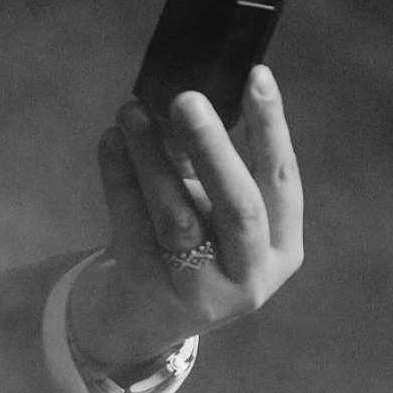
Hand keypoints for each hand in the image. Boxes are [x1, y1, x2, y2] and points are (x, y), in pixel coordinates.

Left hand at [69, 65, 303, 364]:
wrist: (142, 317)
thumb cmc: (187, 249)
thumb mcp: (213, 211)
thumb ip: (209, 164)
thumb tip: (187, 94)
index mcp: (280, 245)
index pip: (281, 179)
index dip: (271, 127)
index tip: (258, 75)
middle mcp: (252, 274)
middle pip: (239, 206)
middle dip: (213, 147)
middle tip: (186, 98)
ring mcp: (205, 293)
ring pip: (179, 218)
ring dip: (153, 157)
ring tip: (131, 111)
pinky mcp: (154, 296)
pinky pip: (133, 227)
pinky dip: (120, 178)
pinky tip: (111, 142)